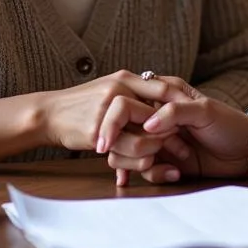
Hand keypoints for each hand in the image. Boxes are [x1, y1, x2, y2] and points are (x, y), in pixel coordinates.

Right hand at [39, 70, 190, 163]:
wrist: (47, 113)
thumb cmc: (80, 104)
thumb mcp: (108, 88)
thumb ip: (133, 94)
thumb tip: (161, 104)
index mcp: (125, 79)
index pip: (163, 87)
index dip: (182, 104)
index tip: (200, 120)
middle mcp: (118, 90)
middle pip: (158, 113)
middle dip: (173, 133)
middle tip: (186, 148)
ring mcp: (107, 111)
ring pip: (144, 137)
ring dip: (156, 151)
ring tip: (165, 162)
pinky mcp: (97, 133)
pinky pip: (124, 152)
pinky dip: (134, 163)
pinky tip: (142, 169)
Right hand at [105, 81, 247, 182]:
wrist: (244, 152)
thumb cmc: (229, 124)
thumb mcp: (205, 111)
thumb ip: (175, 112)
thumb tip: (145, 125)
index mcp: (163, 94)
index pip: (126, 101)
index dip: (117, 118)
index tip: (111, 136)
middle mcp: (155, 116)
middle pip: (121, 130)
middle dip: (134, 144)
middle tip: (157, 150)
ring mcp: (157, 140)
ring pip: (128, 152)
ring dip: (143, 161)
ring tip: (171, 164)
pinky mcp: (163, 161)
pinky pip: (145, 170)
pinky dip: (156, 174)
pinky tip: (176, 174)